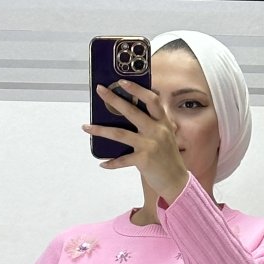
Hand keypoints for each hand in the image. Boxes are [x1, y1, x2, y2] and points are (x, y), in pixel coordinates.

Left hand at [82, 81, 189, 203]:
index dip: (137, 89)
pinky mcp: (143, 160)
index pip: (151, 100)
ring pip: (120, 134)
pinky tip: (102, 163)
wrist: (176, 181)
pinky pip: (122, 160)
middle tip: (100, 90)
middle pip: (132, 111)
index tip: (122, 82)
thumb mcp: (166, 136)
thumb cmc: (168, 158)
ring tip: (86, 127)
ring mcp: (150, 145)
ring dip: (101, 130)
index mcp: (163, 122)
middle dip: (114, 100)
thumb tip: (130, 114)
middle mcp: (157, 130)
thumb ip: (154, 124)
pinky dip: (111, 163)